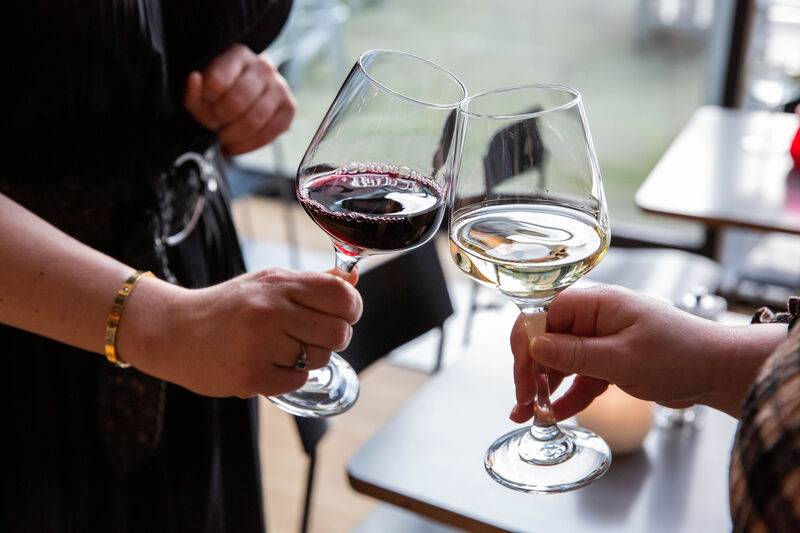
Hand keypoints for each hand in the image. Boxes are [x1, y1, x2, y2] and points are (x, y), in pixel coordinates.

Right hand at [119, 268, 361, 397]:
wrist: (174, 331)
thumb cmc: (229, 306)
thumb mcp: (268, 283)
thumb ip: (312, 283)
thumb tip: (353, 279)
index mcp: (279, 282)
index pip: (342, 295)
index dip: (351, 308)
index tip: (342, 315)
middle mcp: (271, 309)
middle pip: (339, 332)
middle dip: (333, 338)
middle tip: (310, 336)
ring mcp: (260, 343)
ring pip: (320, 359)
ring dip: (309, 358)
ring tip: (280, 349)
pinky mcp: (250, 374)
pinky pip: (298, 380)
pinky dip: (289, 377)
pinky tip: (268, 364)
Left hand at [184, 44, 295, 155]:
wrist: (241, 104)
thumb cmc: (217, 97)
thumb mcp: (199, 94)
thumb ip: (193, 90)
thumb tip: (194, 79)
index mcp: (238, 54)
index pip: (218, 80)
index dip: (206, 99)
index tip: (202, 105)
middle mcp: (263, 66)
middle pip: (238, 100)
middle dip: (221, 118)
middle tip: (214, 125)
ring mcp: (280, 87)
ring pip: (255, 119)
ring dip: (234, 135)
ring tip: (224, 137)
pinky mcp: (289, 108)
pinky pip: (269, 134)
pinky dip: (248, 146)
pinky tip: (235, 146)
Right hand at [509, 285, 785, 421]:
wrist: (719, 371)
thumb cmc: (679, 354)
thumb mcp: (622, 358)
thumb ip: (575, 354)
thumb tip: (534, 346)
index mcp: (596, 304)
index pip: (544, 314)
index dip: (527, 343)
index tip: (522, 374)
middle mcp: (594, 319)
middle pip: (547, 339)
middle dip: (530, 370)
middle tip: (523, 401)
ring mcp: (601, 341)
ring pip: (560, 361)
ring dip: (543, 386)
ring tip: (528, 414)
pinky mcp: (610, 362)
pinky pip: (579, 377)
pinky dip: (567, 395)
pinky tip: (553, 414)